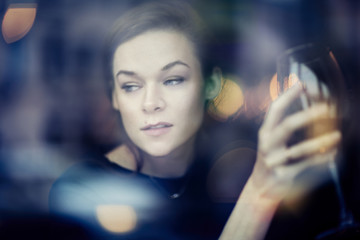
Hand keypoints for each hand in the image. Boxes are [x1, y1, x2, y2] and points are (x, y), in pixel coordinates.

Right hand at [251, 83, 340, 200]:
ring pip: (299, 150)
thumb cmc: (271, 157)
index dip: (288, 96)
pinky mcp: (283, 175)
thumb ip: (282, 119)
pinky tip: (333, 154)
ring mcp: (274, 160)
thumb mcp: (271, 137)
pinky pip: (305, 167)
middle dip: (308, 116)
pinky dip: (321, 160)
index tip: (303, 84)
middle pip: (287, 126)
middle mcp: (267, 144)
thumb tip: (295, 92)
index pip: (275, 109)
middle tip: (328, 109)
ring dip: (320, 142)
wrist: (260, 187)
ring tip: (337, 136)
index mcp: (265, 131)